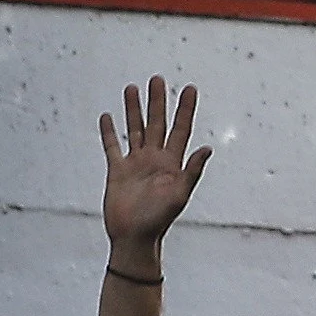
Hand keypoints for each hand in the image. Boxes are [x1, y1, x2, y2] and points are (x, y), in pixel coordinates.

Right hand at [100, 77, 212, 254]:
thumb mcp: (180, 195)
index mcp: (172, 163)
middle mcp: (155, 159)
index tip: (190, 88)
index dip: (185, 109)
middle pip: (157, 123)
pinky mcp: (117, 170)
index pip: (181, 129)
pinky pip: (112, 146)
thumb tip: (207, 149)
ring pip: (134, 129)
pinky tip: (108, 116)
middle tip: (158, 79)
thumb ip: (192, 171)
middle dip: (158, 102)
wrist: (134, 236)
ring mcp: (135, 163)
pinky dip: (109, 132)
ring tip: (132, 88)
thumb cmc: (159, 219)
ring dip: (134, 110)